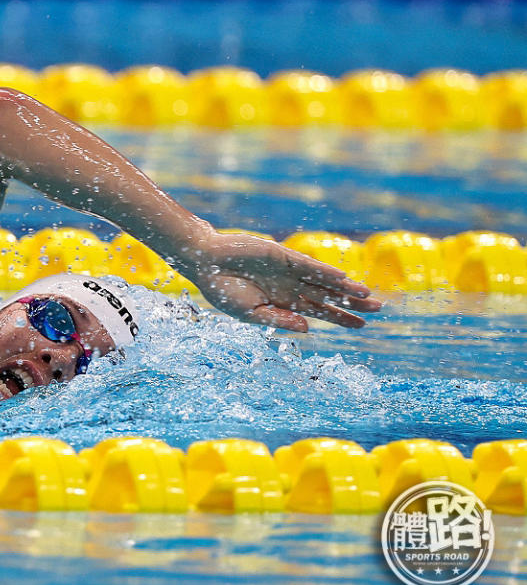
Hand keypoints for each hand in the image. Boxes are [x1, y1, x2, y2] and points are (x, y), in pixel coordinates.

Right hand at [192, 232, 381, 331]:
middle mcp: (292, 287)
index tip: (362, 326)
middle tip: (378, 310)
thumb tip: (308, 329)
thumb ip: (278, 320)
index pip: (319, 312)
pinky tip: (343, 278)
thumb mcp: (249, 314)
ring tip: (368, 295)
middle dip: (352, 303)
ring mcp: (289, 271)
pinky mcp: (283, 256)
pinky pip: (309, 265)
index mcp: (284, 303)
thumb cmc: (222, 290)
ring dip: (345, 288)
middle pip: (329, 296)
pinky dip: (326, 272)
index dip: (341, 318)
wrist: (206, 263)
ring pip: (324, 281)